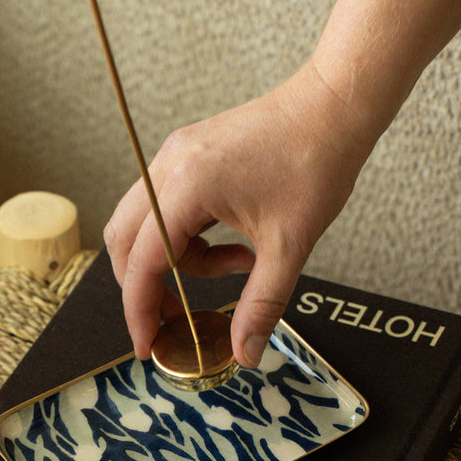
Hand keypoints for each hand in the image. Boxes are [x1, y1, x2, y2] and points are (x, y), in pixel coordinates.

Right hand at [104, 61, 373, 367]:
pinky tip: (232, 245)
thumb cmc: (316, 162)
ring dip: (172, 262)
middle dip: (144, 288)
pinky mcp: (187, 155)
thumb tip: (245, 353)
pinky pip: (166, 208)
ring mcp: (175, 156)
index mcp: (188, 186)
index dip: (140, 310)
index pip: (143, 261)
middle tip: (175, 321)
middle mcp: (170, 166)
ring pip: (143, 225)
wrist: (335, 107)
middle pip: (125, 242)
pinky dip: (186, 239)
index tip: (146, 346)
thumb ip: (261, 304)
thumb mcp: (289, 246)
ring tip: (231, 269)